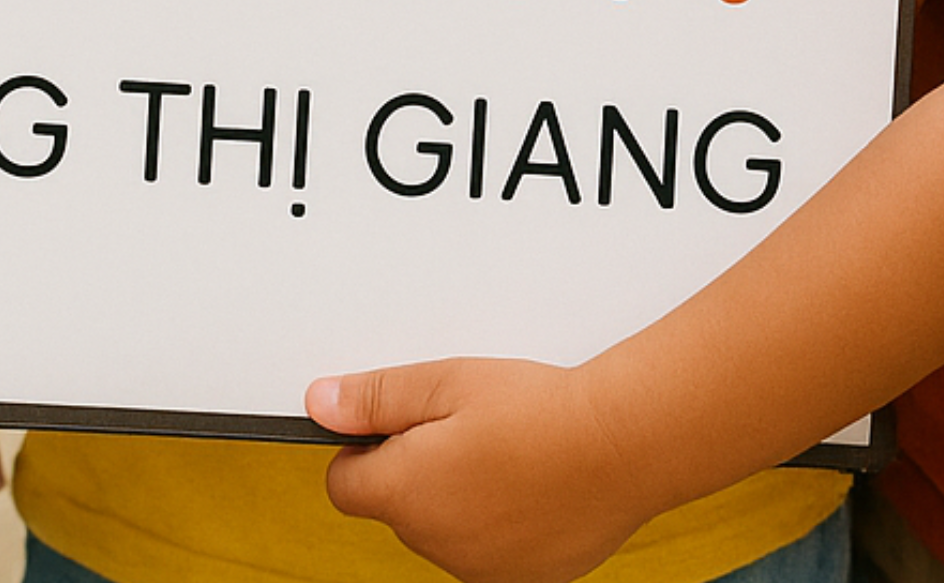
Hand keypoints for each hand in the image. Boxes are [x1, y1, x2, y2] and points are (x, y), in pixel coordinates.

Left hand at [314, 357, 649, 581]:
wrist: (623, 446)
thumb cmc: (537, 410)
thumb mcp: (443, 380)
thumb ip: (374, 398)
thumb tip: (320, 406)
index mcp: (404, 494)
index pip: (343, 486)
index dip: (362, 450)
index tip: (395, 425)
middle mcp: (436, 545)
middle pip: (397, 508)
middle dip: (416, 470)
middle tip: (463, 426)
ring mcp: (482, 569)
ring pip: (444, 530)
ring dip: (458, 498)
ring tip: (505, 452)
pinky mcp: (524, 579)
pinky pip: (489, 550)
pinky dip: (499, 523)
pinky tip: (530, 484)